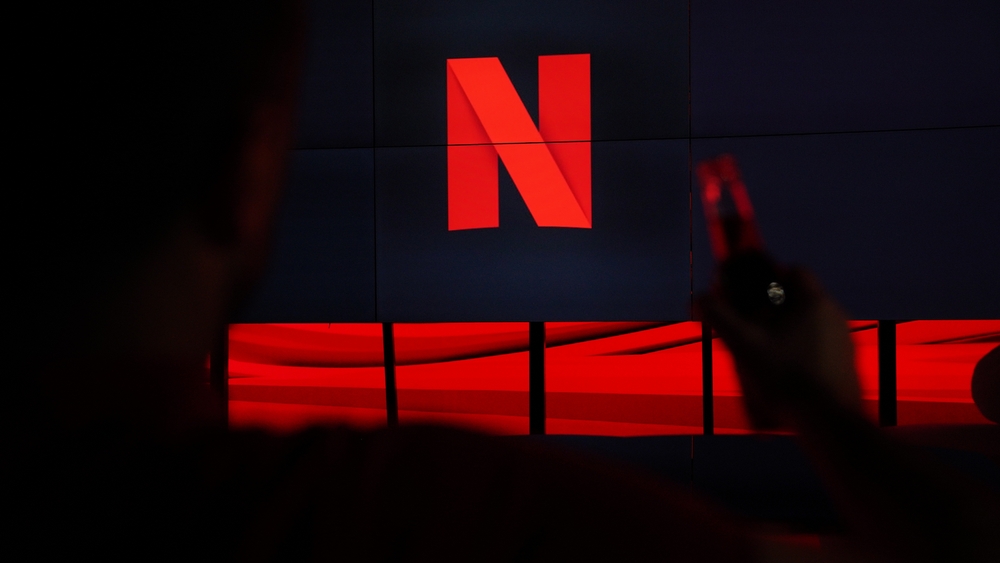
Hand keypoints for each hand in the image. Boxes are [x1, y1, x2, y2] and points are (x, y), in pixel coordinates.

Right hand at [699, 267, 861, 429]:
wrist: (828, 422)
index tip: (749, 296)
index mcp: (814, 302)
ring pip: (808, 325)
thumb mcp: (744, 345)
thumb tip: (699, 297)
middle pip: (799, 299)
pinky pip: (819, 347)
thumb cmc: (785, 377)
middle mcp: (834, 315)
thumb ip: (719, 316)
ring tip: (765, 356)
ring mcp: (844, 341)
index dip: (769, 278)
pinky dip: (801, 352)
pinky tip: (785, 375)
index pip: (794, 270)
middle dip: (773, 309)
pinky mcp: (847, 364)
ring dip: (786, 332)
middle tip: (750, 329)